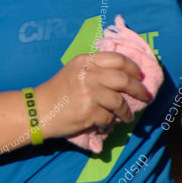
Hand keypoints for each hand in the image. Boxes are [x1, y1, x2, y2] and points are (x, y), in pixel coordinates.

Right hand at [34, 52, 148, 138]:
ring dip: (126, 111)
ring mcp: (87, 92)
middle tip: (145, 96)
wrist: (37, 111)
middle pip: (123, 78)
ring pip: (119, 101)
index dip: (133, 68)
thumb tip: (126, 79)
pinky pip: (108, 117)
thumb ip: (95, 70)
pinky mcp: (87, 111)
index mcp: (84, 61)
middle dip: (138, 89)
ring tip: (127, 116)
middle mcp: (87, 74)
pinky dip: (109, 122)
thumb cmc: (57, 93)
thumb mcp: (74, 72)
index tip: (140, 77)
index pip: (117, 59)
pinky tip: (105, 123)